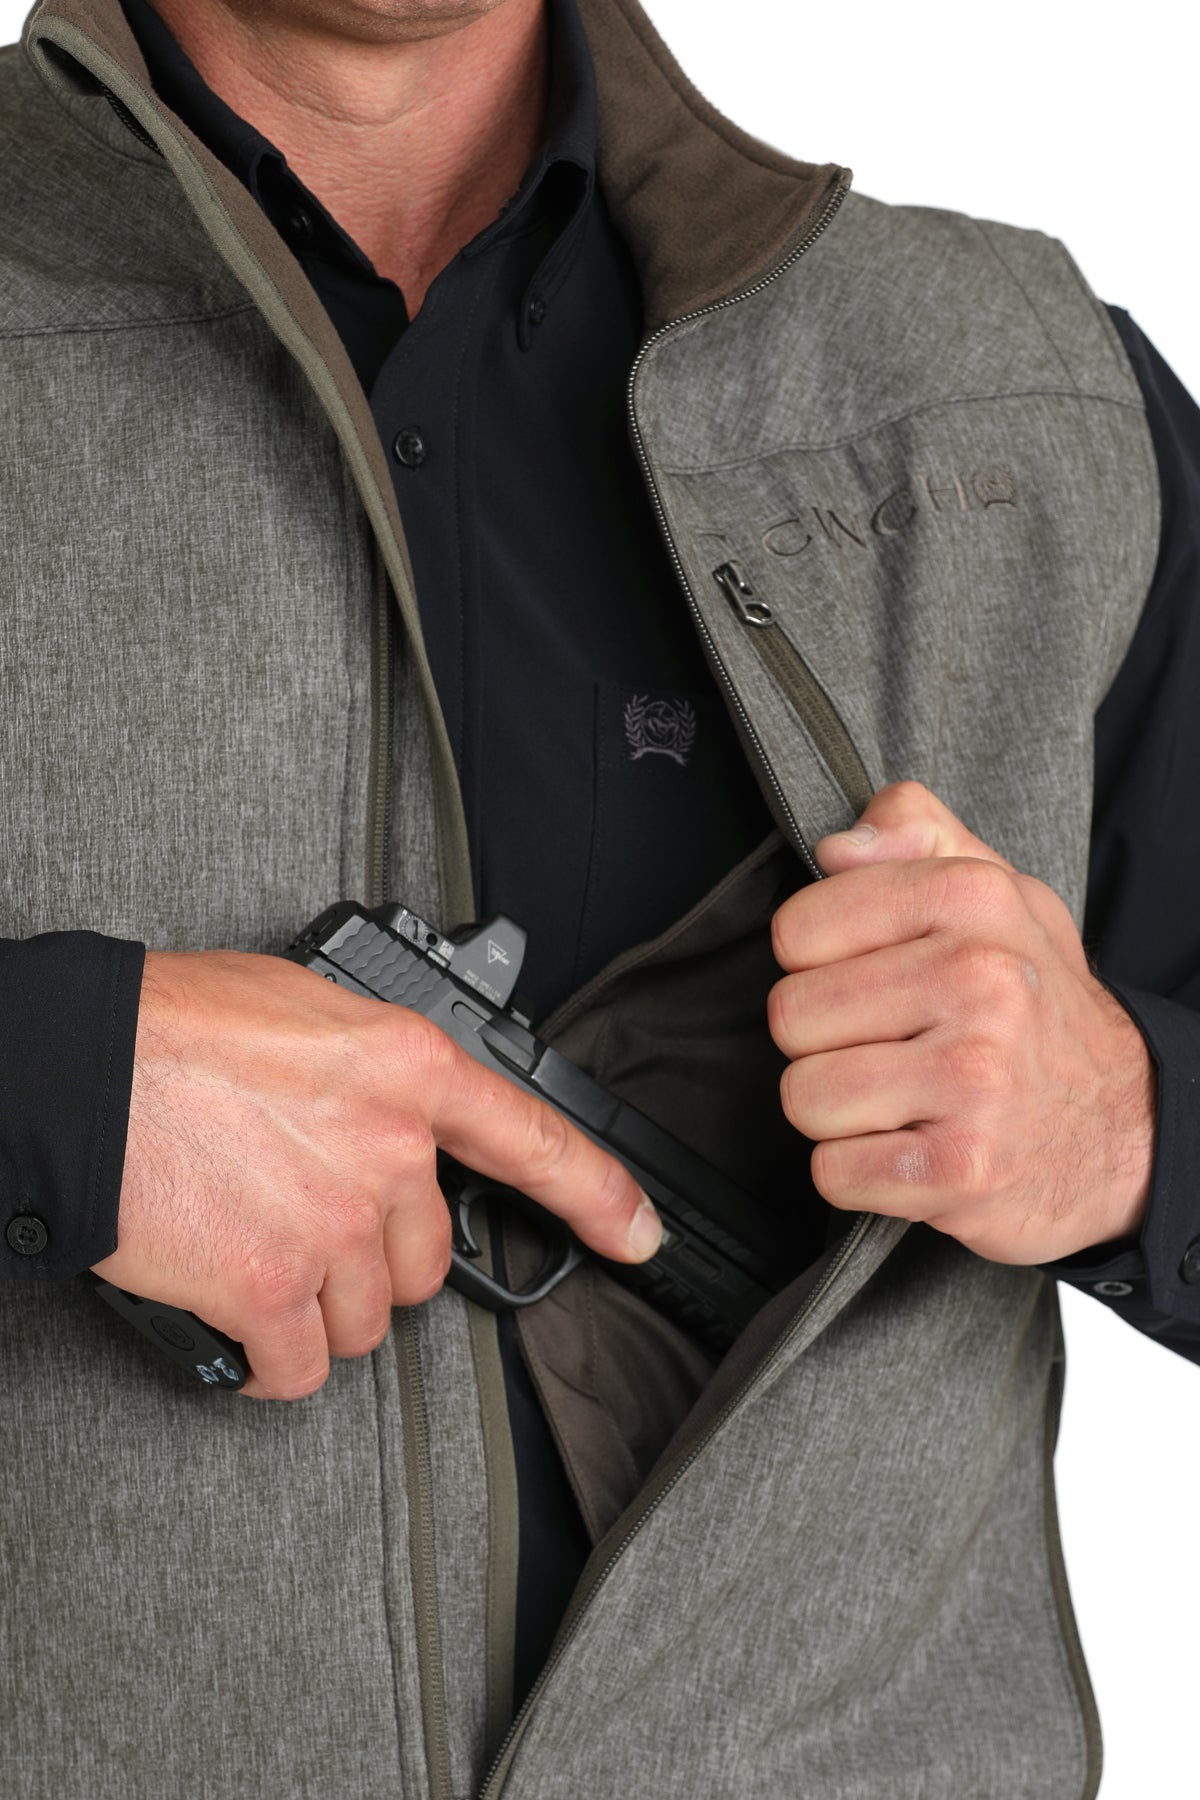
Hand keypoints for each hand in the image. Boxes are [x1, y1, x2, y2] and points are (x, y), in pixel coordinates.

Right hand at [92, 950, 659, 1398]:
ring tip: (256, 1252)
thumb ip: (373, 1068)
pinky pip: (303, 1369)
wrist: (74, 1071)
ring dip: (320, 1309)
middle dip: (375, 1260)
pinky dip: (272, 1363)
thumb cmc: (169, 1027)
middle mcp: (388, 1148)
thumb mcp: (302, 1007)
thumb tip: (389, 1114)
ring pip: (368, 1320)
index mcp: (406, 1066)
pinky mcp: (273, 1290)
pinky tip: (240, 1323)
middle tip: (306, 1224)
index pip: (534, 1140)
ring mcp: (336, 1223)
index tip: (638, 1235)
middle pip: (427, 1258)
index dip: (600, 1196)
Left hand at [767, 782, 1154, 1264]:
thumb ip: (915, 833)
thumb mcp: (993, 890)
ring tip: (896, 1099)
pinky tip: (907, 1149)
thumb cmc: (1033, 1003)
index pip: (798, 929)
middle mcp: (981, 981)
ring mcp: (976, 1079)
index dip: (813, 962)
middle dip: (821, 1043)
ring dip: (835, 1113)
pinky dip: (856, 1173)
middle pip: (791, 1017)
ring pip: (804, 1096)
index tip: (865, 979)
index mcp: (973, 898)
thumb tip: (837, 846)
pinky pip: (833, 1172)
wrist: (1124, 1125)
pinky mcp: (964, 1167)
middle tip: (885, 1047)